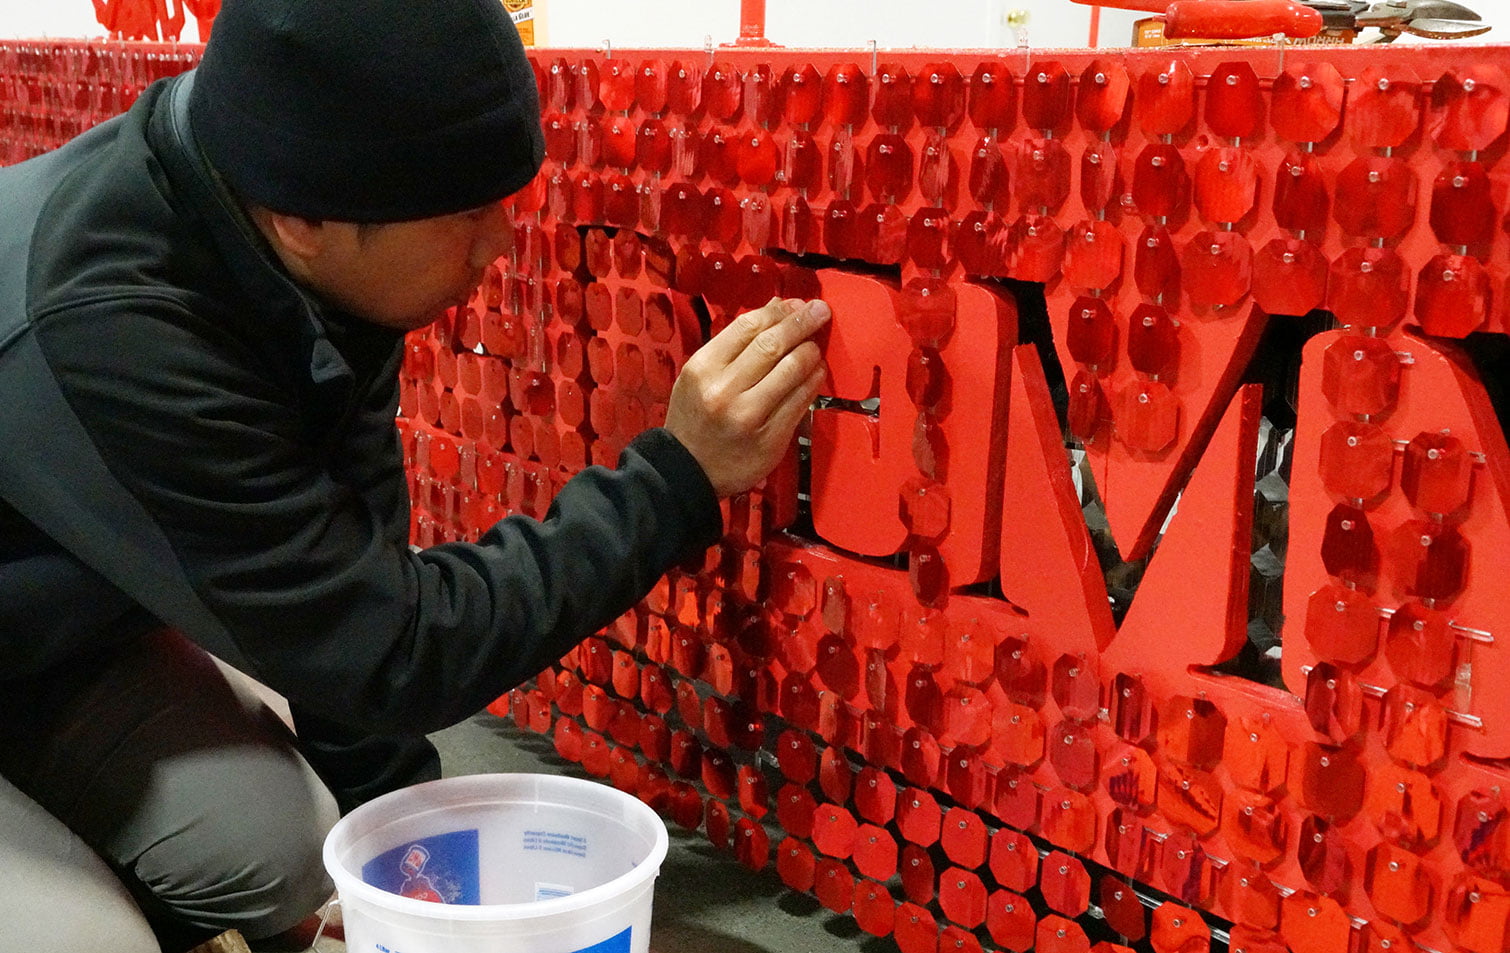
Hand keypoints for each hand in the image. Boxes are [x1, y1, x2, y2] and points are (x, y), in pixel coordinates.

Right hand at [663, 297, 830, 498]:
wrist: (688, 471)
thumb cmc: (695, 418)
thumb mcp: (700, 375)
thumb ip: (734, 344)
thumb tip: (776, 308)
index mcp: (704, 368)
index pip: (748, 326)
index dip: (778, 311)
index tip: (795, 304)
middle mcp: (725, 390)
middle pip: (773, 344)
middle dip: (802, 323)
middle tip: (820, 311)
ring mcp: (750, 416)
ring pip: (792, 370)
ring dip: (811, 352)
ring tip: (815, 346)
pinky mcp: (771, 439)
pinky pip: (801, 401)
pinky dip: (813, 380)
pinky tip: (816, 372)